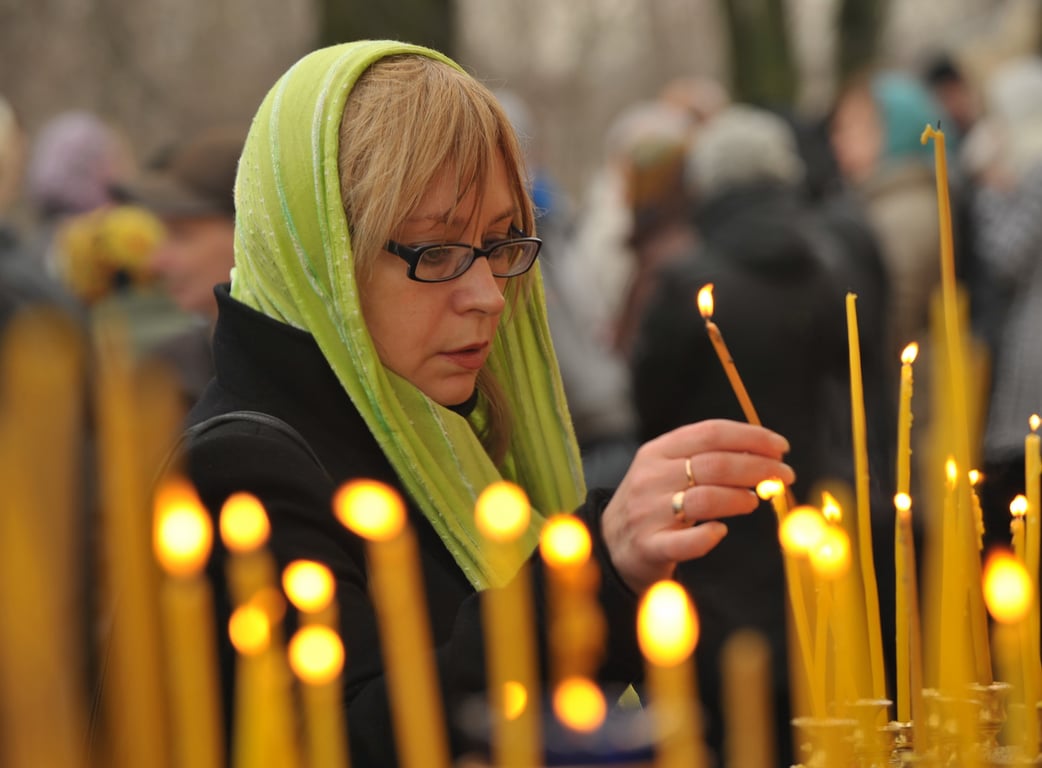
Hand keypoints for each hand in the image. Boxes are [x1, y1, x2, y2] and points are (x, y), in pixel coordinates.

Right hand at [601, 419, 793, 594]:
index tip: (780, 447)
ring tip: (755, 501)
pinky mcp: (649, 546)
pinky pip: (686, 541)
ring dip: (740, 498)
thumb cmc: (652, 504)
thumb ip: (704, 458)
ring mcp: (647, 512)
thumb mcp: (666, 470)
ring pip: (705, 499)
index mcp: (657, 451)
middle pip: (715, 464)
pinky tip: (721, 531)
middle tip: (785, 476)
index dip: (751, 437)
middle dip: (758, 467)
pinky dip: (709, 536)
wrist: (610, 545)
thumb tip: (761, 452)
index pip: (710, 433)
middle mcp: (650, 477)